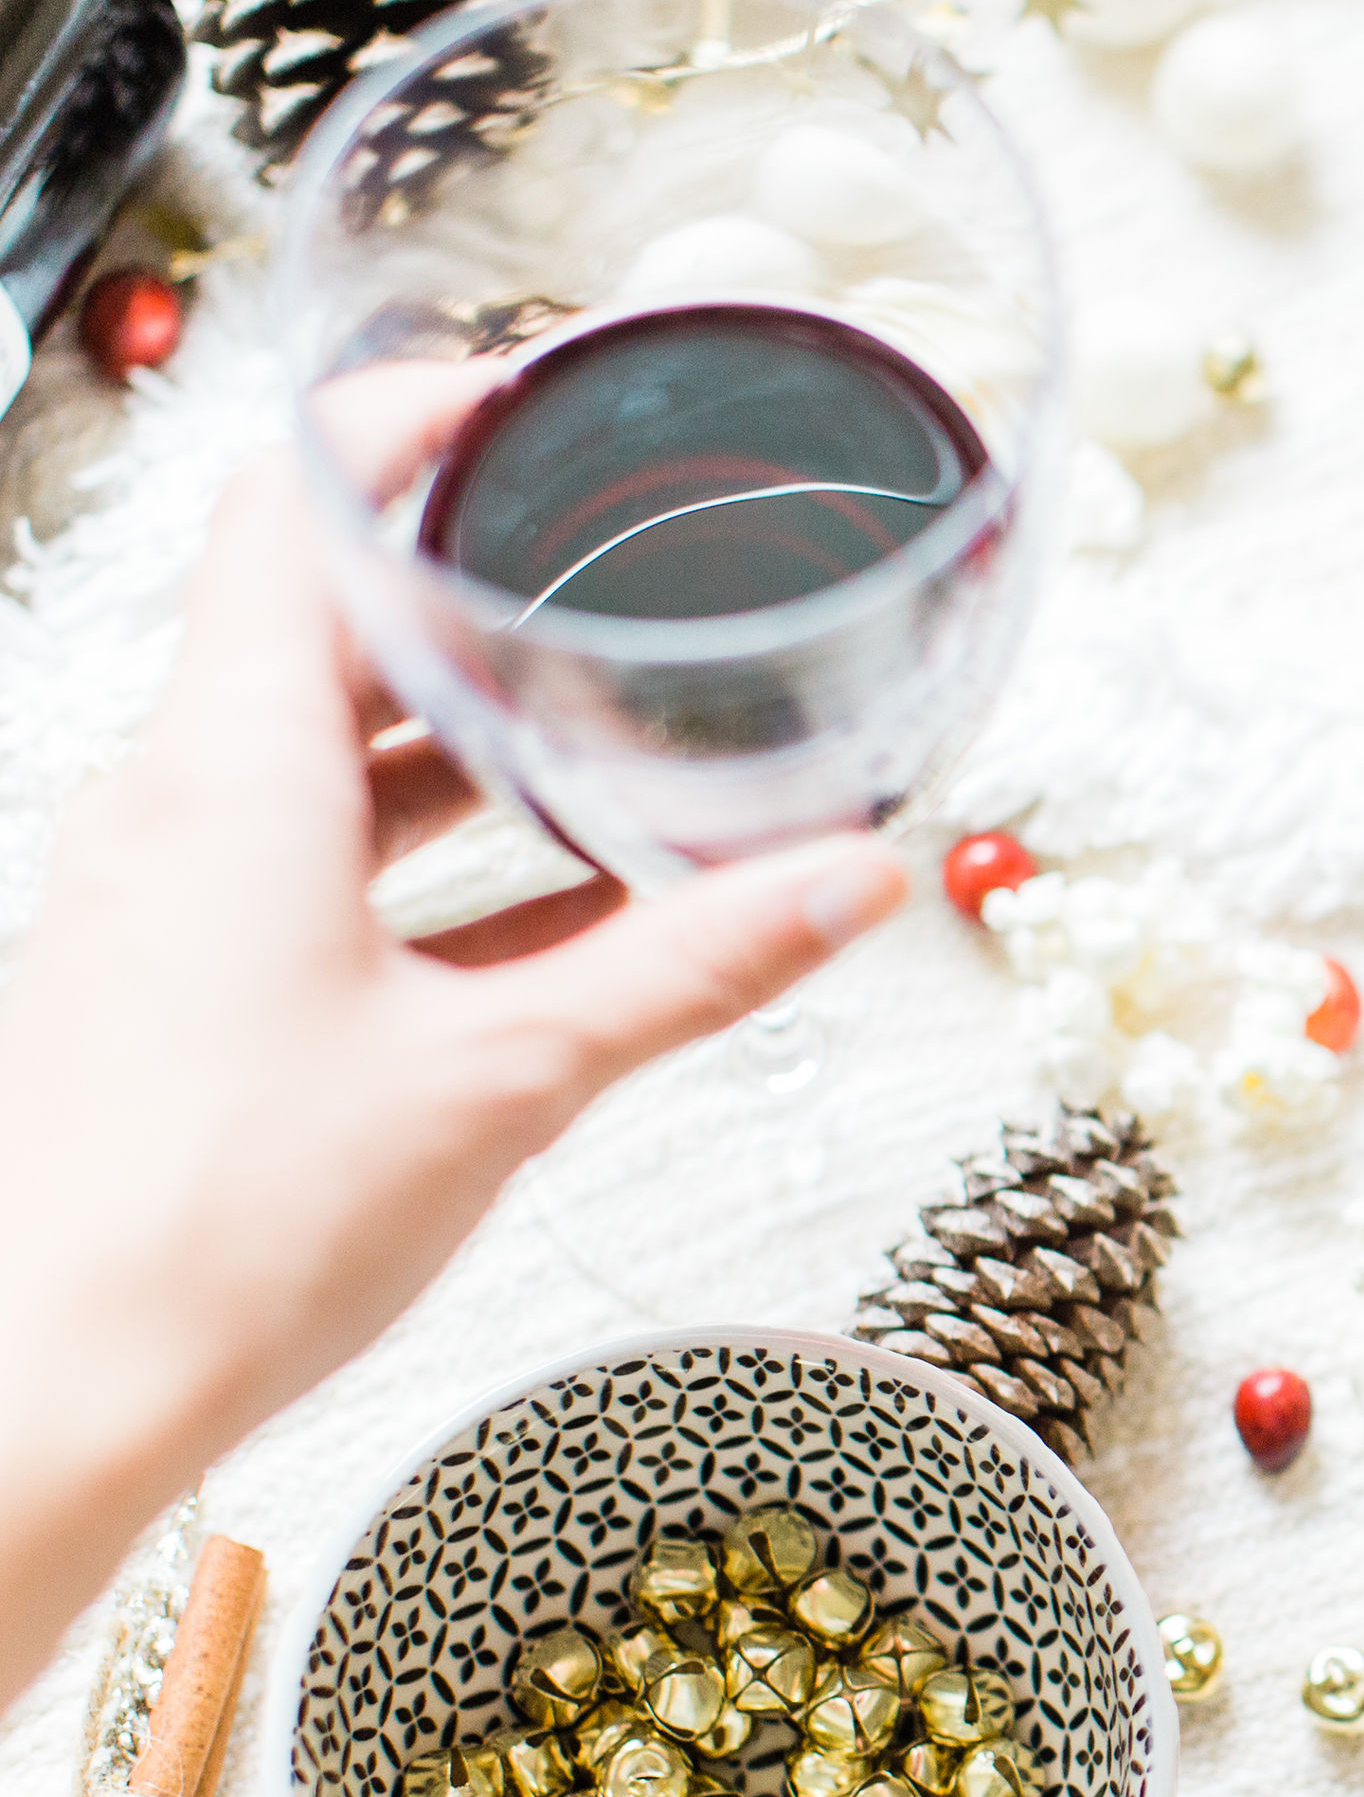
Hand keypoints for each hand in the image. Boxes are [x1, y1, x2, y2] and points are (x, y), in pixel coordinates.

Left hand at [0, 403, 908, 1698]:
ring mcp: (171, 901)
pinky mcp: (181, 991)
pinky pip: (316, 873)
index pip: (301, 506)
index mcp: (233, 770)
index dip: (413, 422)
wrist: (40, 1395)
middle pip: (327, 624)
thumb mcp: (507, 1076)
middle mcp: (180, 807)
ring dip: (469, 741)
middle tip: (621, 571)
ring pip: (328, 758)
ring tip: (620, 742)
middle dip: (484, 594)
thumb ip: (691, 964)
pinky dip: (434, 861)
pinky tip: (557, 914)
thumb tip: (850, 882)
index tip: (535, 400)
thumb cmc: (219, 1229)